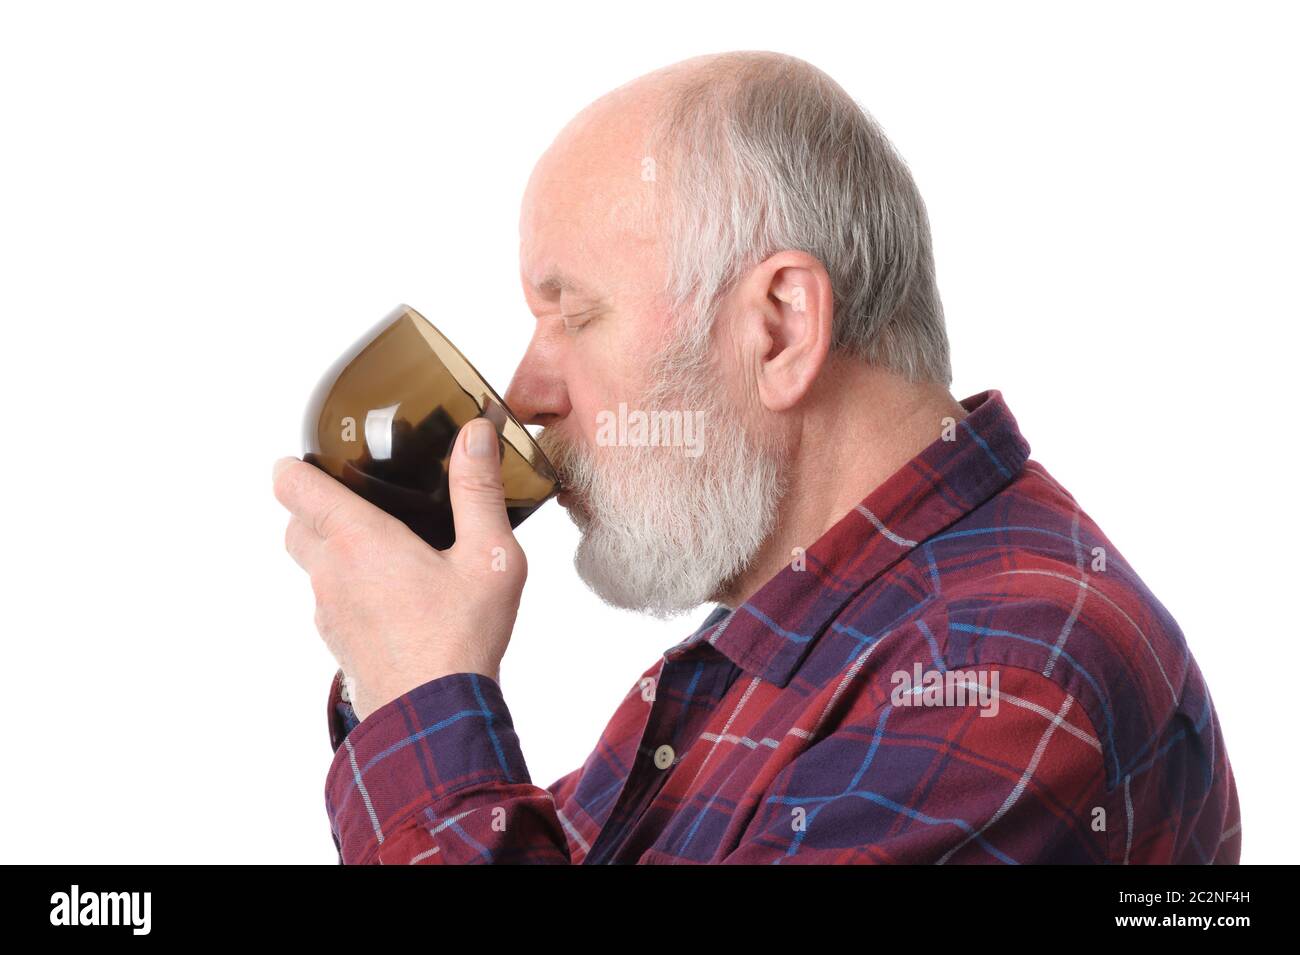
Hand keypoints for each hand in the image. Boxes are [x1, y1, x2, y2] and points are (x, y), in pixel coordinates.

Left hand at [272, 418, 526, 720]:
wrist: (435, 718)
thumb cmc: (460, 637)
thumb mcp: (489, 556)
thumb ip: (479, 491)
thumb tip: (474, 434)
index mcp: (358, 539)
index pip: (293, 486)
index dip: (297, 466)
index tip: (318, 457)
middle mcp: (330, 573)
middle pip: (295, 524)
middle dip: (315, 506)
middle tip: (360, 498)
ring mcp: (329, 613)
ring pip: (313, 568)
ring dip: (334, 552)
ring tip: (385, 550)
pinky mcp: (339, 645)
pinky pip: (331, 604)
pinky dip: (350, 591)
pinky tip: (395, 599)